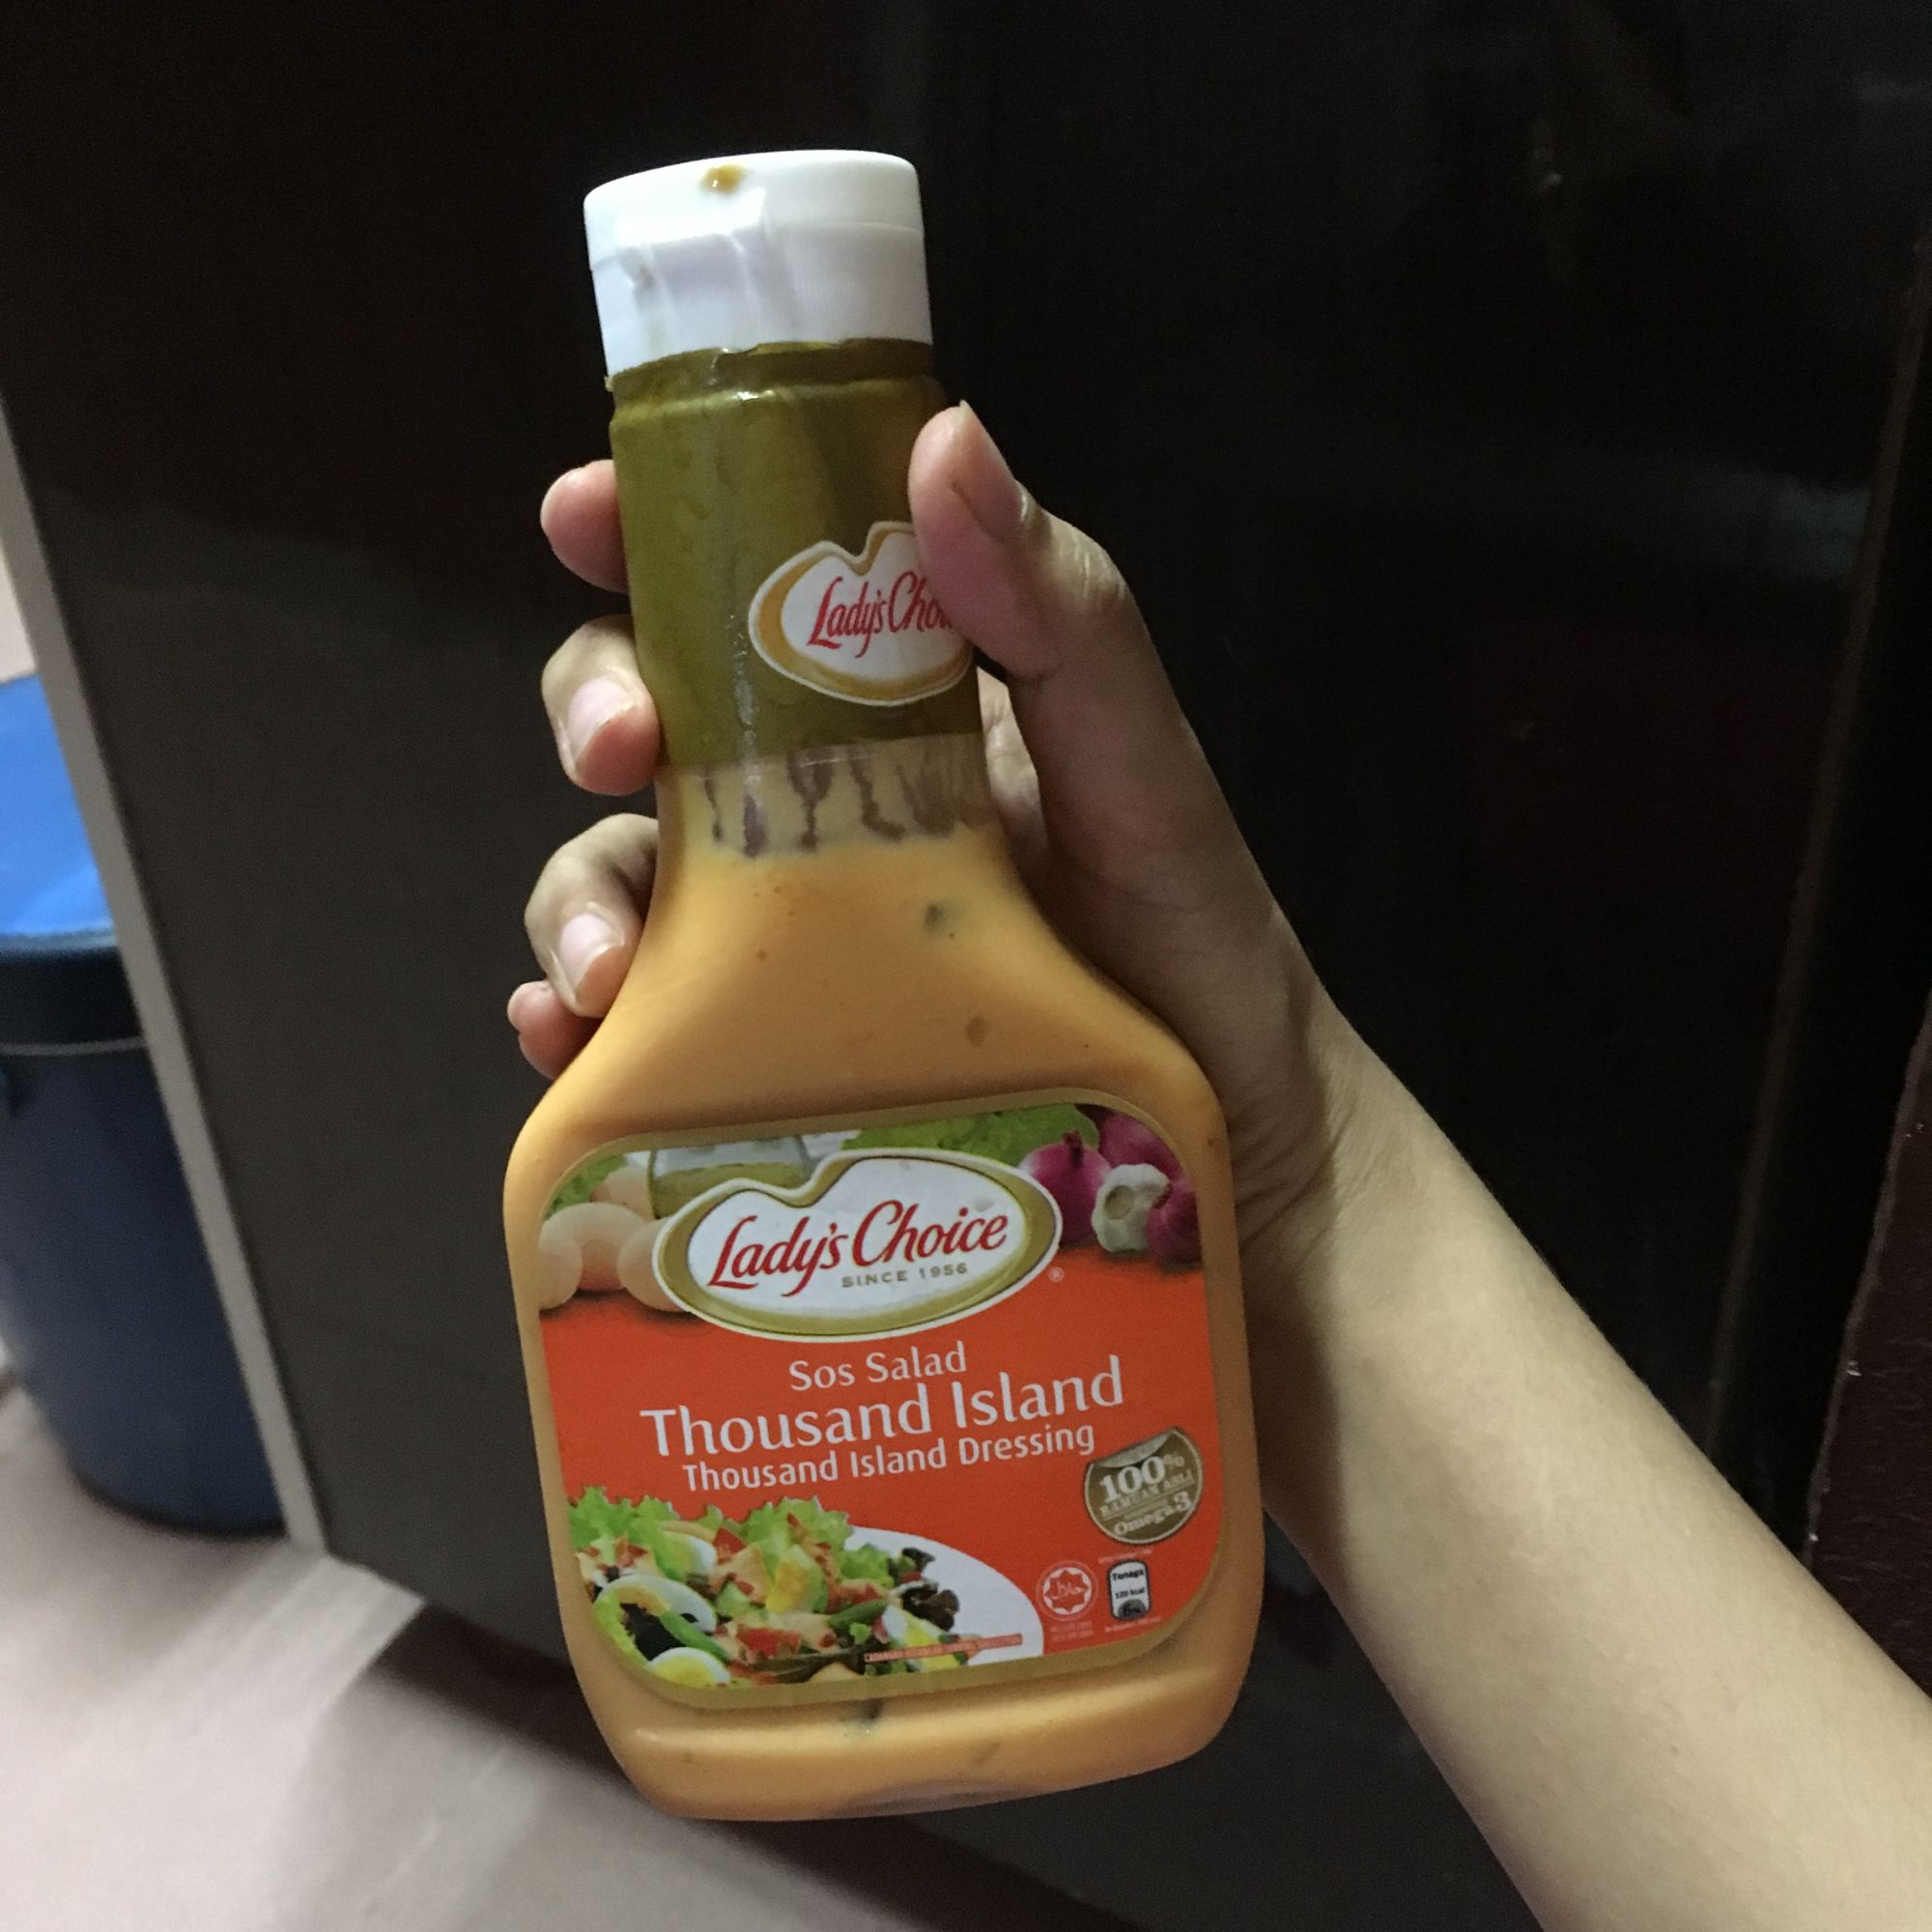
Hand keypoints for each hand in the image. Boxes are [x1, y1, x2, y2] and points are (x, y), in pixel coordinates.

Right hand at [511, 404, 1369, 1275]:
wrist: (1228, 1162)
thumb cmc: (1200, 955)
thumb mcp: (1147, 779)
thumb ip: (1066, 617)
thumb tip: (944, 437)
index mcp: (903, 712)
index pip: (751, 591)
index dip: (651, 534)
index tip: (585, 516)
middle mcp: (824, 809)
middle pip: (655, 722)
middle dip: (597, 709)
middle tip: (614, 750)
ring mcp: (785, 936)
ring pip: (625, 875)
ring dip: (575, 901)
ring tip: (597, 976)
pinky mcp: (764, 1054)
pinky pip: (643, 1028)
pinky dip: (586, 1033)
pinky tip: (573, 1050)